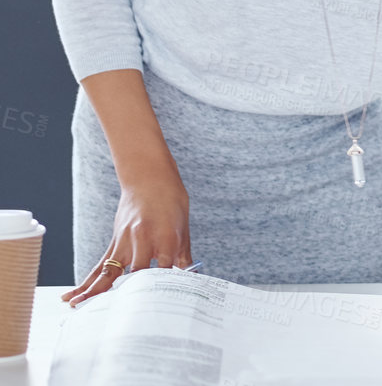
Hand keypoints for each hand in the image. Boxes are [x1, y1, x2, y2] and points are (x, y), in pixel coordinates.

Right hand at [63, 174, 191, 305]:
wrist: (150, 178)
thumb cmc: (171, 202)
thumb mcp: (184, 228)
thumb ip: (183, 256)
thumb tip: (189, 281)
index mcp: (165, 238)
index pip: (164, 272)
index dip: (162, 291)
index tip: (160, 310)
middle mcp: (143, 241)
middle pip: (135, 277)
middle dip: (130, 299)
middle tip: (122, 321)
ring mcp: (125, 242)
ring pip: (109, 274)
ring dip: (95, 293)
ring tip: (80, 311)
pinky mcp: (114, 243)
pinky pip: (99, 266)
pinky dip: (86, 282)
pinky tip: (73, 296)